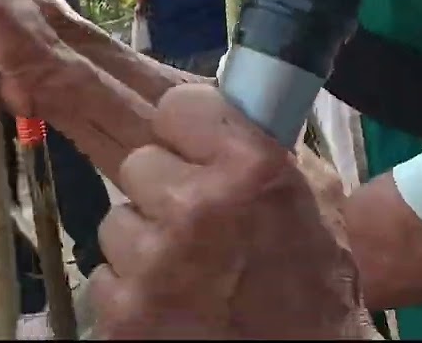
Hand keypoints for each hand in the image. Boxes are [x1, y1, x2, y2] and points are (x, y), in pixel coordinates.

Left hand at [89, 84, 366, 339]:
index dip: (188, 128)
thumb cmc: (315, 283)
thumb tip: (223, 108)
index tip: (196, 146)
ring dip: (145, 242)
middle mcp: (196, 207)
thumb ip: (263, 146)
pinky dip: (133, 293)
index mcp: (249, 167)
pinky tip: (173, 304)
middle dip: (164, 188)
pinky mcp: (123, 314)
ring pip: (116, 222)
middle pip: (139, 163)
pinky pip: (106, 278)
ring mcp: (153, 264)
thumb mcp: (314, 195)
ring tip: (188, 270)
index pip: (177, 106)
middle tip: (198, 220)